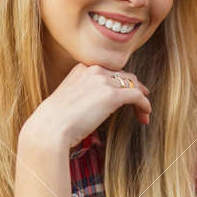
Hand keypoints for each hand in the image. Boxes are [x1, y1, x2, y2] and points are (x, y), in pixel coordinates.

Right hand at [25, 62, 151, 149]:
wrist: (50, 127)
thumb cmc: (55, 121)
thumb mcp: (68, 100)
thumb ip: (84, 97)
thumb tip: (96, 109)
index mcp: (82, 69)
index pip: (109, 72)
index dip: (120, 83)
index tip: (125, 95)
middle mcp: (93, 70)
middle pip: (123, 76)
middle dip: (134, 89)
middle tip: (140, 102)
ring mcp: (103, 81)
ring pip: (132, 85)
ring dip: (141, 99)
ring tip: (144, 113)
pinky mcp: (112, 95)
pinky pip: (136, 96)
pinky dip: (144, 105)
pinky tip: (146, 115)